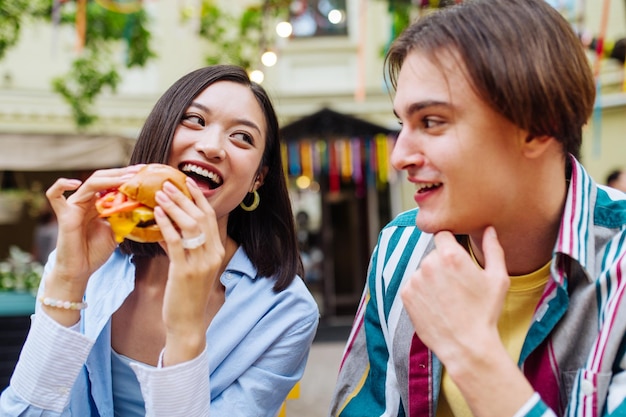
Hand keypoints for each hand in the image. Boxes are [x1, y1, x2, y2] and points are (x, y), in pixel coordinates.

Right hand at [43, 165, 144, 323]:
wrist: (81, 270)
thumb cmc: (96, 251)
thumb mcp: (118, 231)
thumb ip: (126, 217)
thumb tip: (149, 208)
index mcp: (98, 203)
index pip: (112, 182)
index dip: (127, 176)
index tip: (144, 171)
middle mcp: (86, 201)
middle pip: (102, 178)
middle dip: (121, 173)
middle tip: (139, 171)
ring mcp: (74, 206)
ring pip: (89, 184)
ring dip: (109, 179)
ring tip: (125, 178)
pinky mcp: (64, 215)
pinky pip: (55, 196)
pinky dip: (61, 185)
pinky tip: (75, 183)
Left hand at [154, 178, 225, 364]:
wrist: (187, 323)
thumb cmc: (185, 295)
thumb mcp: (189, 267)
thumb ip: (182, 246)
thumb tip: (167, 225)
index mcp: (217, 251)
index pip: (210, 217)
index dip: (199, 197)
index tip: (186, 182)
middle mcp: (213, 254)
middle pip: (202, 217)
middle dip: (185, 197)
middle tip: (168, 182)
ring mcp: (201, 263)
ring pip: (191, 226)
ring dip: (175, 207)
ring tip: (160, 194)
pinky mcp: (185, 271)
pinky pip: (176, 242)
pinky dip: (166, 225)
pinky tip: (156, 214)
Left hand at [400, 227, 508, 366]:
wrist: (466, 346)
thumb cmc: (486, 312)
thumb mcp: (498, 279)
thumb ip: (493, 249)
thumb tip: (489, 229)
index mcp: (450, 256)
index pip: (443, 234)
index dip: (450, 243)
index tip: (456, 255)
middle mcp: (429, 264)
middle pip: (434, 255)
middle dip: (443, 265)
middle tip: (457, 285)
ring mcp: (415, 280)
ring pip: (423, 271)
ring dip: (432, 279)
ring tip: (448, 299)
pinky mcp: (406, 295)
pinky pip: (413, 286)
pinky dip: (422, 293)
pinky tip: (437, 306)